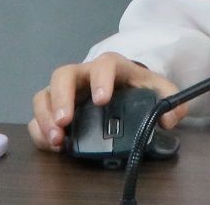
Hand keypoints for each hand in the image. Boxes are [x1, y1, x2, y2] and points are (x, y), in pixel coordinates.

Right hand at [28, 52, 183, 152]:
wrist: (122, 89)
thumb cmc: (136, 86)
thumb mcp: (157, 88)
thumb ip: (169, 98)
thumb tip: (171, 117)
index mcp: (110, 66)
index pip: (104, 65)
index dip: (101, 80)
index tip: (102, 100)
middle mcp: (82, 75)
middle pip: (63, 75)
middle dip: (62, 98)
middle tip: (66, 121)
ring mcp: (65, 92)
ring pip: (45, 95)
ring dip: (46, 117)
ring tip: (57, 140)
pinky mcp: (54, 109)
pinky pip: (38, 117)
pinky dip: (40, 131)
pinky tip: (51, 145)